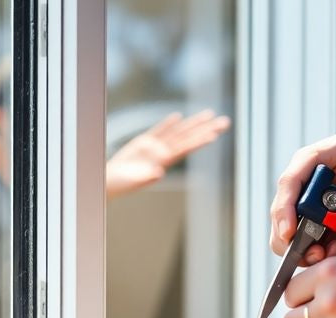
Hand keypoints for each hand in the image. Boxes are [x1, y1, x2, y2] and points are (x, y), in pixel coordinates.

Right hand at [106, 109, 230, 196]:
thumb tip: (159, 172)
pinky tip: (179, 117)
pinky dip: (168, 124)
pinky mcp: (142, 144)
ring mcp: (154, 148)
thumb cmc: (122, 184)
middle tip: (225, 121)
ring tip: (209, 115)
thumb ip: (147, 177)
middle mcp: (163, 153)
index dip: (199, 140)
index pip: (186, 148)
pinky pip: (159, 131)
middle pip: (188, 137)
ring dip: (194, 123)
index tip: (214, 134)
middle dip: (206, 128)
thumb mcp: (135, 181)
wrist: (110, 182)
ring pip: (178, 132)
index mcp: (163, 162)